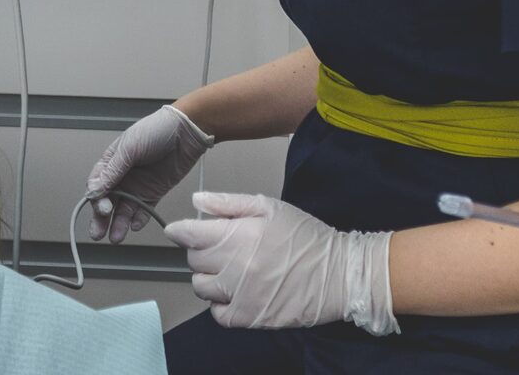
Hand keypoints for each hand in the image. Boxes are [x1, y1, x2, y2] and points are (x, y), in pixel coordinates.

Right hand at [85, 105, 214, 242]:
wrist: (187, 132)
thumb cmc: (156, 130)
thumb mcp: (130, 148)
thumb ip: (112, 171)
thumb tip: (93, 189)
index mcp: (111, 161)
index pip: (96, 185)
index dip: (95, 198)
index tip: (101, 207)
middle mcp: (122, 176)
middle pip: (106, 201)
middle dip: (101, 218)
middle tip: (98, 233)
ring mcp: (137, 186)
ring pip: (123, 209)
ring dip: (118, 224)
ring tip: (116, 238)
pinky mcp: (153, 193)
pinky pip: (143, 210)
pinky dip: (138, 219)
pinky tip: (134, 226)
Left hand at [163, 191, 396, 334]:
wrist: (340, 275)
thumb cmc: (307, 238)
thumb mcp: (270, 207)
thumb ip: (229, 203)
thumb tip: (197, 200)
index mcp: (239, 236)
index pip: (189, 234)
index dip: (180, 230)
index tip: (178, 230)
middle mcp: (235, 267)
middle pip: (193, 260)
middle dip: (201, 251)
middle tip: (221, 246)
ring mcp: (241, 295)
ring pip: (201, 287)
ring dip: (209, 277)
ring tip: (229, 269)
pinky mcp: (251, 318)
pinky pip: (217, 314)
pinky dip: (220, 304)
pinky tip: (235, 291)